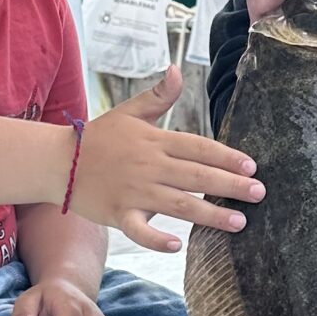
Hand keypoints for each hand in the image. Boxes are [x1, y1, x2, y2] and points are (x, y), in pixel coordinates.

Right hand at [68, 69, 264, 252]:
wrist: (57, 161)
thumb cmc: (98, 138)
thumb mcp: (129, 112)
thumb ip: (158, 96)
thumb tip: (177, 70)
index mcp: (155, 141)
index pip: (199, 148)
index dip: (227, 156)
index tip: (252, 166)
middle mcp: (148, 166)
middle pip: (196, 176)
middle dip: (230, 185)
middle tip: (259, 194)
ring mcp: (133, 192)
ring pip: (178, 204)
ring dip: (210, 214)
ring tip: (239, 222)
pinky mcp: (118, 214)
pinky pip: (138, 230)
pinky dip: (155, 238)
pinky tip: (177, 245)